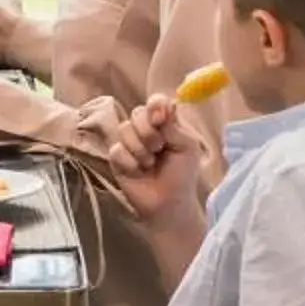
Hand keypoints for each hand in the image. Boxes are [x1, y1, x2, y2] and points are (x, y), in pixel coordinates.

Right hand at [104, 94, 200, 220]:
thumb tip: (165, 103)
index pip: (156, 102)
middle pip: (137, 113)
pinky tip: (138, 171)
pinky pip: (116, 149)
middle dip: (148, 132)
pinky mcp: (117, 158)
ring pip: (125, 129)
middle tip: (159, 148)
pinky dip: (130, 162)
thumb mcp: (187, 147)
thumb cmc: (182, 174)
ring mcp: (130, 142)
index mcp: (165, 122)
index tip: (159, 119)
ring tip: (151, 164)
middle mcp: (145, 128)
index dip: (155, 106)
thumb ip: (174, 125)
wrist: (169, 203)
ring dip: (141, 150)